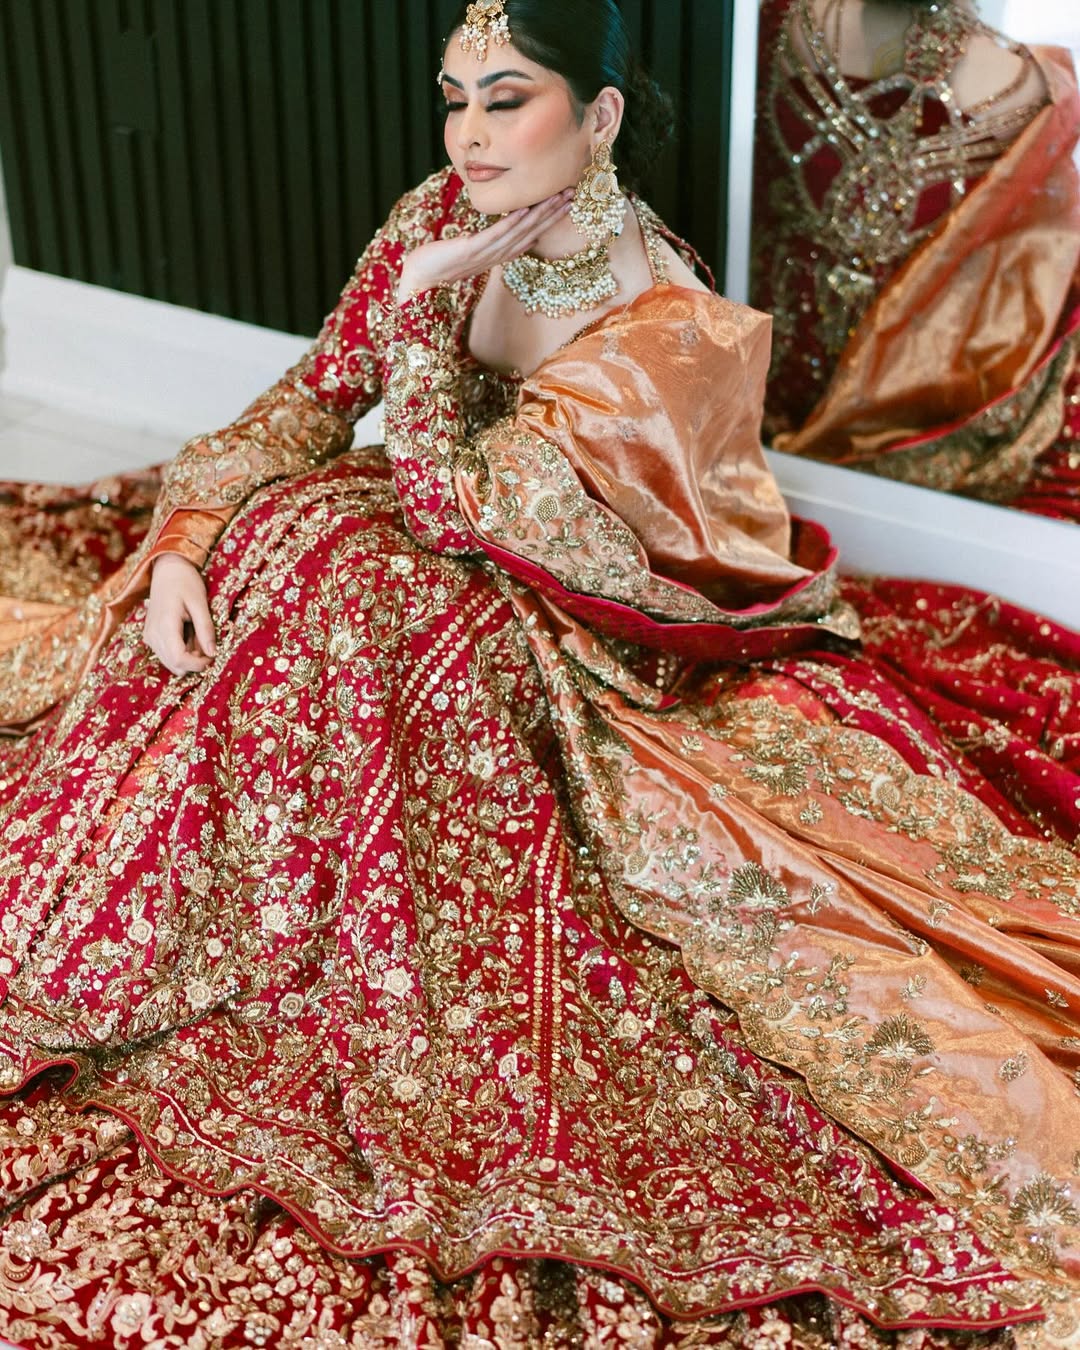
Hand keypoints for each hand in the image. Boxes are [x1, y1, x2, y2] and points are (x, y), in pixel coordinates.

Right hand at [144, 554, 216, 675]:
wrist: (167, 570)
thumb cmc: (186, 582)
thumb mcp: (200, 603)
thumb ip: (205, 628)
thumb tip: (212, 653)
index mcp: (164, 625)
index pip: (179, 659)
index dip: (198, 664)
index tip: (213, 656)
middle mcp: (152, 635)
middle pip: (174, 666)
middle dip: (195, 662)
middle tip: (207, 643)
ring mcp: (149, 636)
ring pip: (171, 663)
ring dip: (188, 657)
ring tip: (198, 636)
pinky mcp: (150, 636)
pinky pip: (167, 654)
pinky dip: (181, 652)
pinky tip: (189, 635)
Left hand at [396, 188, 572, 301]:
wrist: (419, 279)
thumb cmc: (440, 263)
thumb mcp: (468, 250)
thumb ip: (484, 242)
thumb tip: (494, 228)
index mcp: (498, 256)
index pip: (530, 236)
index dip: (549, 220)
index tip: (566, 203)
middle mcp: (496, 256)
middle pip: (531, 232)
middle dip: (552, 213)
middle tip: (572, 195)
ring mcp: (485, 255)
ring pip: (518, 232)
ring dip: (539, 214)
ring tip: (555, 197)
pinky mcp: (470, 250)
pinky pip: (494, 235)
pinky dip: (509, 223)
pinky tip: (523, 209)